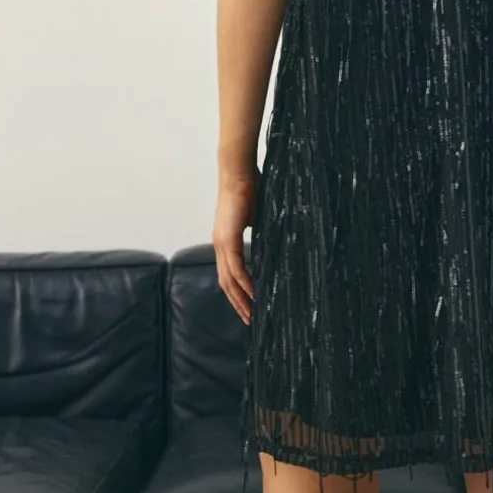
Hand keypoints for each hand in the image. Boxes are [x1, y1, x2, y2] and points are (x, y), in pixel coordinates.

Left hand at [213, 163, 259, 324]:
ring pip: (229, 280)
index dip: (237, 291)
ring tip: (253, 314)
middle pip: (226, 283)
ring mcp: (221, 242)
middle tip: (250, 320)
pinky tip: (255, 294)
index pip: (228, 273)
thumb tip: (272, 246)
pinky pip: (236, 268)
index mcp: (224, 240)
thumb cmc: (249, 189)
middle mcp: (219, 244)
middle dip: (238, 303)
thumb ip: (259, 233)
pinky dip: (245, 283)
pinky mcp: (228, 238)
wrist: (239, 172)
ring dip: (241, 299)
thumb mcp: (256, 217)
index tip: (248, 305)